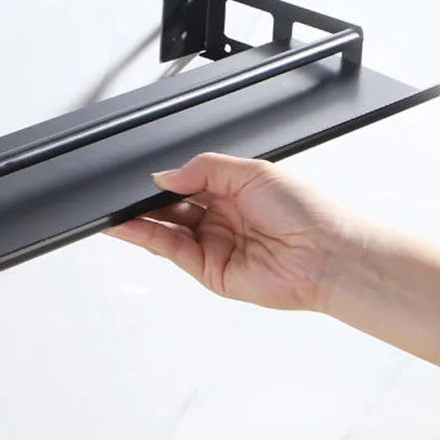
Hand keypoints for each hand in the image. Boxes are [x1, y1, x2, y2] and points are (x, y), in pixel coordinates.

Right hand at [105, 153, 361, 311]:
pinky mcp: (209, 271)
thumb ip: (205, 168)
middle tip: (121, 195)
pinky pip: (171, 251)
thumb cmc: (307, 212)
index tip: (142, 176)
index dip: (165, 181)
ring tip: (113, 212)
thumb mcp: (252, 171)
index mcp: (235, 192)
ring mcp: (214, 247)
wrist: (327, 254)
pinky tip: (129, 227)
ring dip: (138, 222)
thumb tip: (165, 176)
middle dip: (146, 202)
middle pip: (171, 209)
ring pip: (166, 232)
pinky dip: (146, 239)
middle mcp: (222, 220)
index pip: (188, 184)